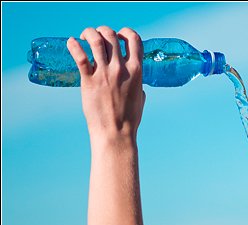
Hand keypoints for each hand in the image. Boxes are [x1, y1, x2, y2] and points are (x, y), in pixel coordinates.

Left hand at [67, 26, 145, 142]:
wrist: (115, 133)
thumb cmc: (129, 120)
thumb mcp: (140, 99)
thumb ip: (138, 86)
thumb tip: (137, 84)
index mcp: (136, 72)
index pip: (134, 40)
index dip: (126, 32)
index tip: (120, 36)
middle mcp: (121, 69)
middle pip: (112, 35)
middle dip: (104, 31)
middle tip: (97, 37)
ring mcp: (104, 74)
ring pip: (96, 40)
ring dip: (89, 33)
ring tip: (84, 36)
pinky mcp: (89, 81)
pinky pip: (79, 56)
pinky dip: (73, 45)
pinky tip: (71, 43)